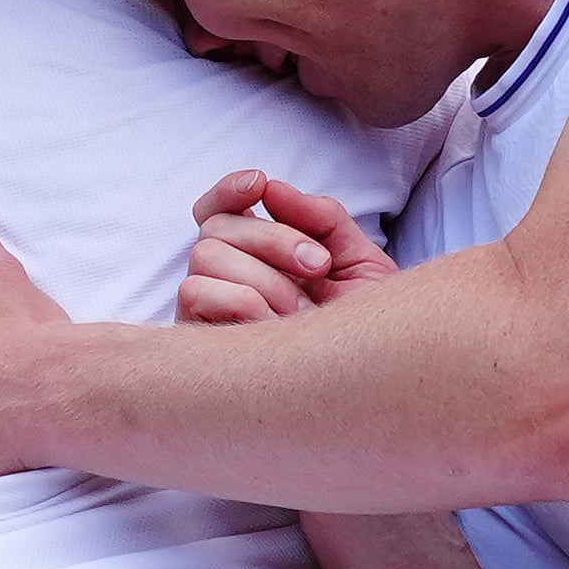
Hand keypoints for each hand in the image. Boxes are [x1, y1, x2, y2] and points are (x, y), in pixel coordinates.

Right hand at [179, 169, 400, 322]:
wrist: (372, 383)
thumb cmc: (361, 326)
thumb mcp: (357, 262)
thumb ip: (322, 219)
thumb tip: (273, 189)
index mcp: (258, 256)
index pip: (219, 210)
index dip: (228, 190)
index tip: (259, 185)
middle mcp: (226, 278)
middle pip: (218, 226)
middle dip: (274, 238)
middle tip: (319, 267)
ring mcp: (208, 309)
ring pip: (206, 255)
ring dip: (263, 277)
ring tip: (302, 311)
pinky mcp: (197, 341)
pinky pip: (198, 293)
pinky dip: (242, 301)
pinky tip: (275, 327)